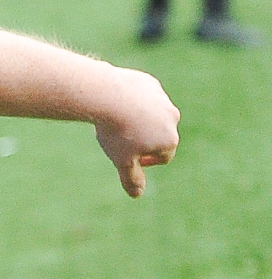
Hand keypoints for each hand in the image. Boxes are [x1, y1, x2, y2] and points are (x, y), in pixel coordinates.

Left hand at [93, 66, 178, 197]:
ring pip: (152, 114)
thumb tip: (137, 194)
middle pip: (159, 133)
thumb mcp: (121, 160)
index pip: (163, 156)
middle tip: (120, 138)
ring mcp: (162, 99)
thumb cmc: (115, 131)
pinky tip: (115, 103)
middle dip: (143, 139)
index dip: (145, 161)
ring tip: (117, 120)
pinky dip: (132, 102)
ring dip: (138, 119)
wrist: (107, 95)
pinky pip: (143, 96)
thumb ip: (131, 178)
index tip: (128, 158)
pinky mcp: (150, 84)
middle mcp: (172, 118)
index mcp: (169, 139)